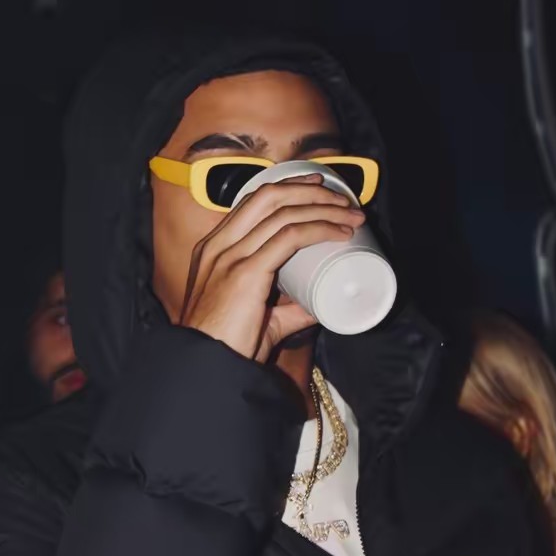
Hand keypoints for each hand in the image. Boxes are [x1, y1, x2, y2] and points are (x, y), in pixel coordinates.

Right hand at [180, 174, 364, 360]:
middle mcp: (219, 244)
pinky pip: (290, 237)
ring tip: (351, 214)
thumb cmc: (225, 346)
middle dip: (308, 190)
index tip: (317, 188)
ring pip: (282, 211)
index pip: (252, 202)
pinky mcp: (245, 272)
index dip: (287, 189)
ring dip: (323, 207)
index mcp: (214, 249)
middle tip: (340, 198)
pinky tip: (339, 232)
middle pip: (268, 195)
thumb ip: (286, 312)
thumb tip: (316, 307)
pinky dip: (319, 228)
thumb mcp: (258, 320)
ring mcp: (230, 255)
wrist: (204, 367)